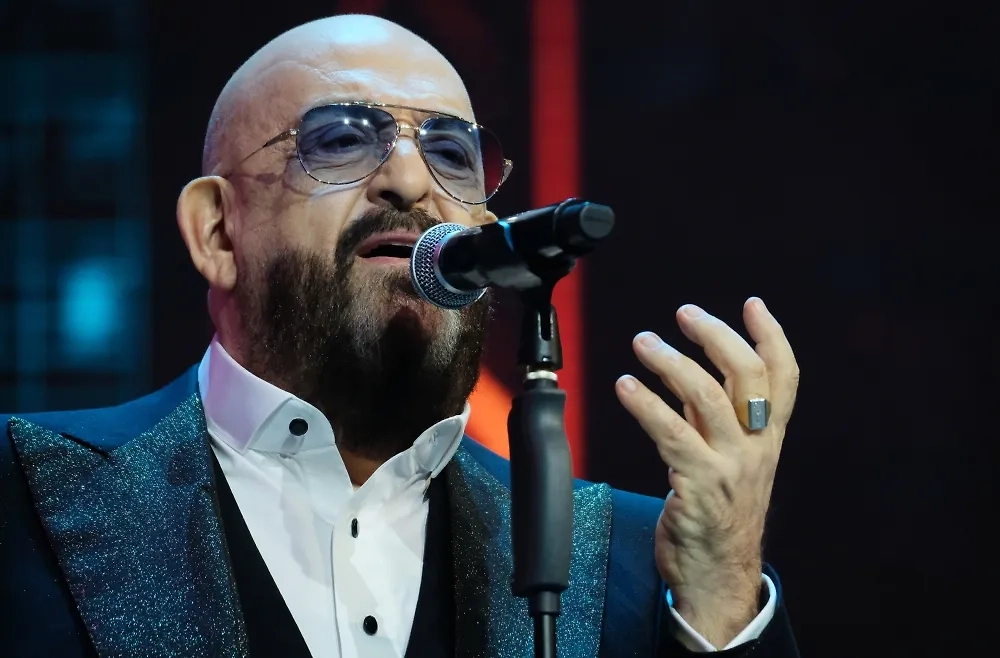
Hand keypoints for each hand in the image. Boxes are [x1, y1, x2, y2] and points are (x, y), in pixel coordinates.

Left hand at [615, 298, 798, 647]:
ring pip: (708, 398)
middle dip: (716, 336)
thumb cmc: (717, 512)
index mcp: (768, 438)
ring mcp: (730, 467)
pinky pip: (672, 434)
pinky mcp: (699, 486)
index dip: (773, 337)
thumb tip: (691, 370)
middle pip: (748, 376)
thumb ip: (713, 417)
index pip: (785, 378)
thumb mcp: (726, 458)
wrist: (718, 576)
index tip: (753, 304)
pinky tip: (625, 387)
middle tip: (684, 313)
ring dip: (672, 363)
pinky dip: (647, 405)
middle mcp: (756, 448)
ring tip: (644, 342)